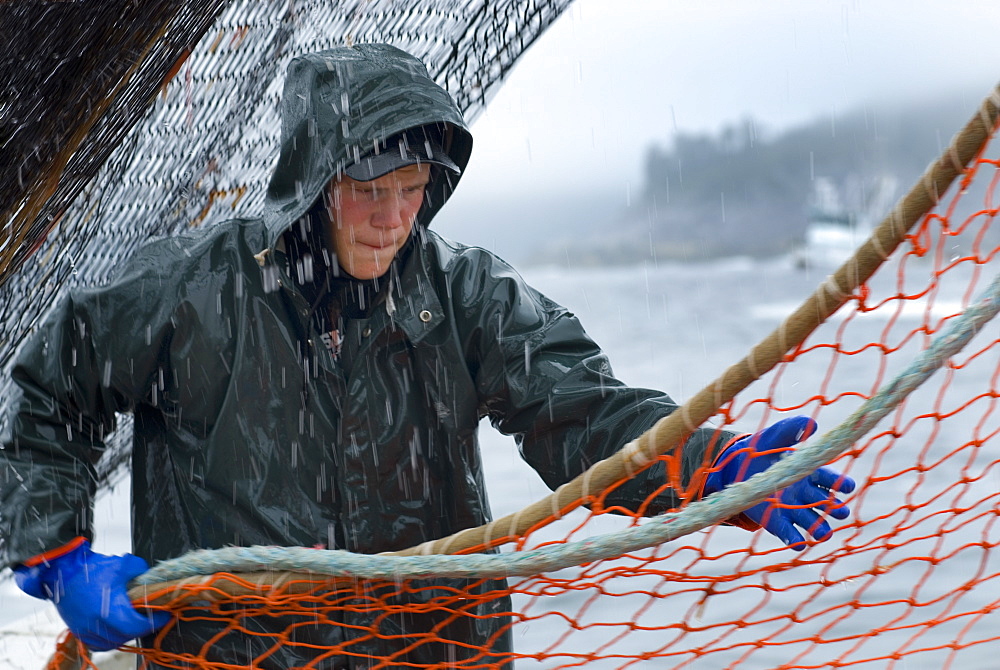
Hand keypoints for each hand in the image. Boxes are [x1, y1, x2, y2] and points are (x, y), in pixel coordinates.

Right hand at [13, 540, 170, 650]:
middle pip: (125, 637)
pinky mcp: (77, 630)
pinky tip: (118, 629)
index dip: (154, 622)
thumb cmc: (91, 568)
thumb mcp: (123, 564)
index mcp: (107, 611)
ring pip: (110, 643)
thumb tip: (150, 577)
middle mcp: (94, 625)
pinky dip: (110, 639)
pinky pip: (97, 643)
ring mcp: (84, 630)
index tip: (164, 615)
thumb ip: (141, 570)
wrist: (61, 571)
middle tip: (153, 617)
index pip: (136, 627)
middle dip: (141, 628)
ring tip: (136, 622)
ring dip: (125, 635)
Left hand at [704, 416, 854, 549]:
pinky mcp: (777, 521)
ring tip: (823, 533)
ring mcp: (793, 509)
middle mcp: (806, 493)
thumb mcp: (775, 435)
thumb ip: (792, 429)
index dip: (841, 484)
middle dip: (836, 510)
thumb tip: (811, 423)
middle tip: (839, 511)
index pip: (832, 480)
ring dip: (820, 529)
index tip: (846, 486)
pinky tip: (799, 542)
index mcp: (810, 473)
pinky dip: (796, 540)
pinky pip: (790, 534)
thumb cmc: (763, 448)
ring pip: (814, 523)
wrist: (737, 465)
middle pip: (828, 505)